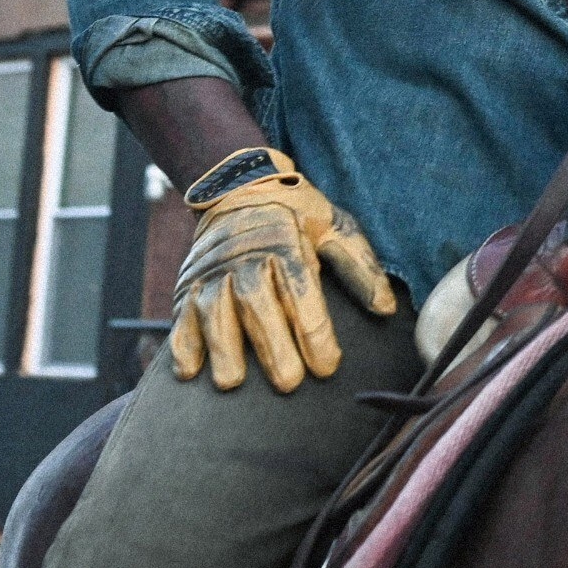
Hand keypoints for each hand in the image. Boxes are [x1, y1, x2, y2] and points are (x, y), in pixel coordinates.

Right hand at [168, 148, 396, 392]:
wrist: (238, 184)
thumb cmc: (296, 214)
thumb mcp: (334, 227)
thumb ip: (359, 266)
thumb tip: (387, 309)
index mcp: (285, 243)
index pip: (301, 291)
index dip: (315, 331)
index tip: (328, 366)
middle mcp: (245, 257)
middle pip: (256, 303)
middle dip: (272, 345)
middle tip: (289, 383)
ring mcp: (212, 272)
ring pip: (213, 310)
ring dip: (221, 347)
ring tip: (232, 383)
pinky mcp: (188, 284)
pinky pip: (181, 314)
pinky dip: (182, 343)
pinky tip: (189, 372)